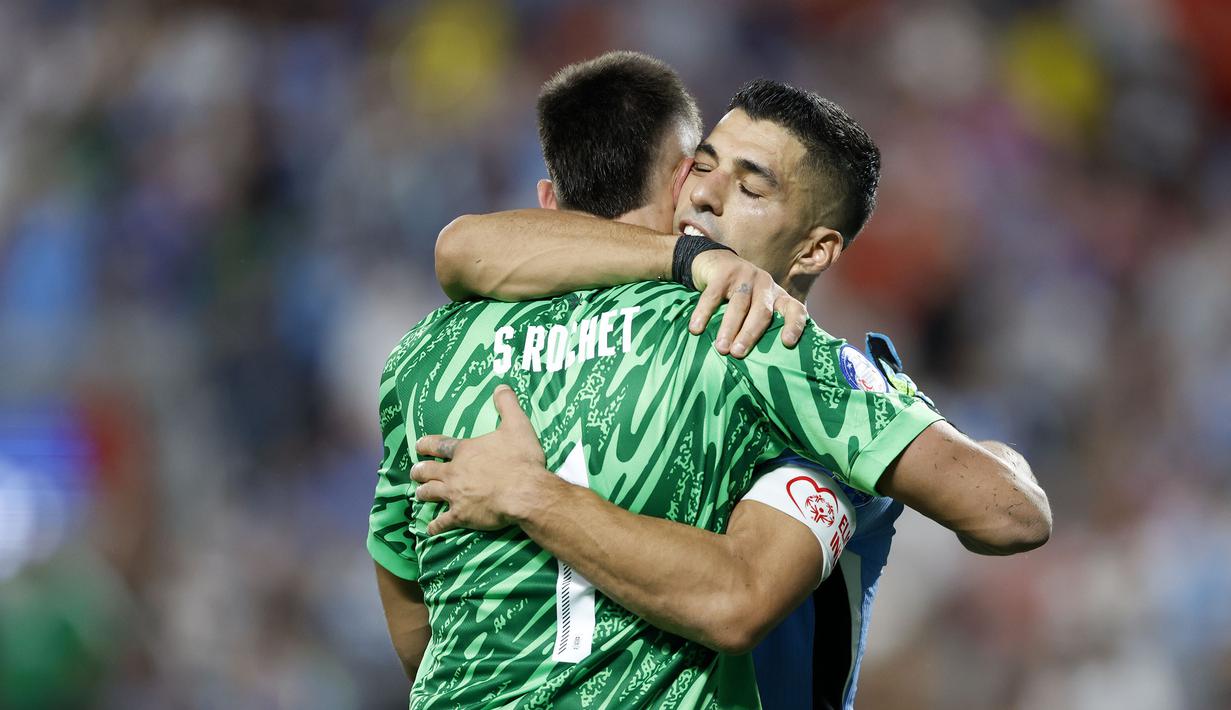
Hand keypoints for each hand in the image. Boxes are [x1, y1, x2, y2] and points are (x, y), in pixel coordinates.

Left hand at [413, 385, 556, 534]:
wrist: (524, 492)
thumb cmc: (521, 459)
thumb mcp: (517, 425)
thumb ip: (507, 404)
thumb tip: (501, 386)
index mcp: (465, 451)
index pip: (439, 445)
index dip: (427, 444)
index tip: (419, 445)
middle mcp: (454, 472)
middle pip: (428, 471)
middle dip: (420, 471)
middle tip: (415, 472)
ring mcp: (455, 495)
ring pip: (429, 494)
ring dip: (423, 494)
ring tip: (419, 494)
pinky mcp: (461, 516)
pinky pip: (442, 523)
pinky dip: (434, 526)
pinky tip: (430, 529)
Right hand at [688, 250, 807, 357]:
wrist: (715, 262)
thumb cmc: (737, 296)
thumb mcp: (754, 307)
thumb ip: (760, 327)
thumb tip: (759, 368)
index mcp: (777, 296)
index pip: (794, 309)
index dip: (794, 325)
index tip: (787, 343)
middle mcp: (765, 285)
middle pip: (762, 312)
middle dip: (750, 334)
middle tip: (738, 354)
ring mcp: (746, 275)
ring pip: (739, 305)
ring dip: (729, 328)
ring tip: (721, 348)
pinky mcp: (724, 272)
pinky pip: (713, 296)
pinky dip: (704, 313)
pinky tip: (696, 329)